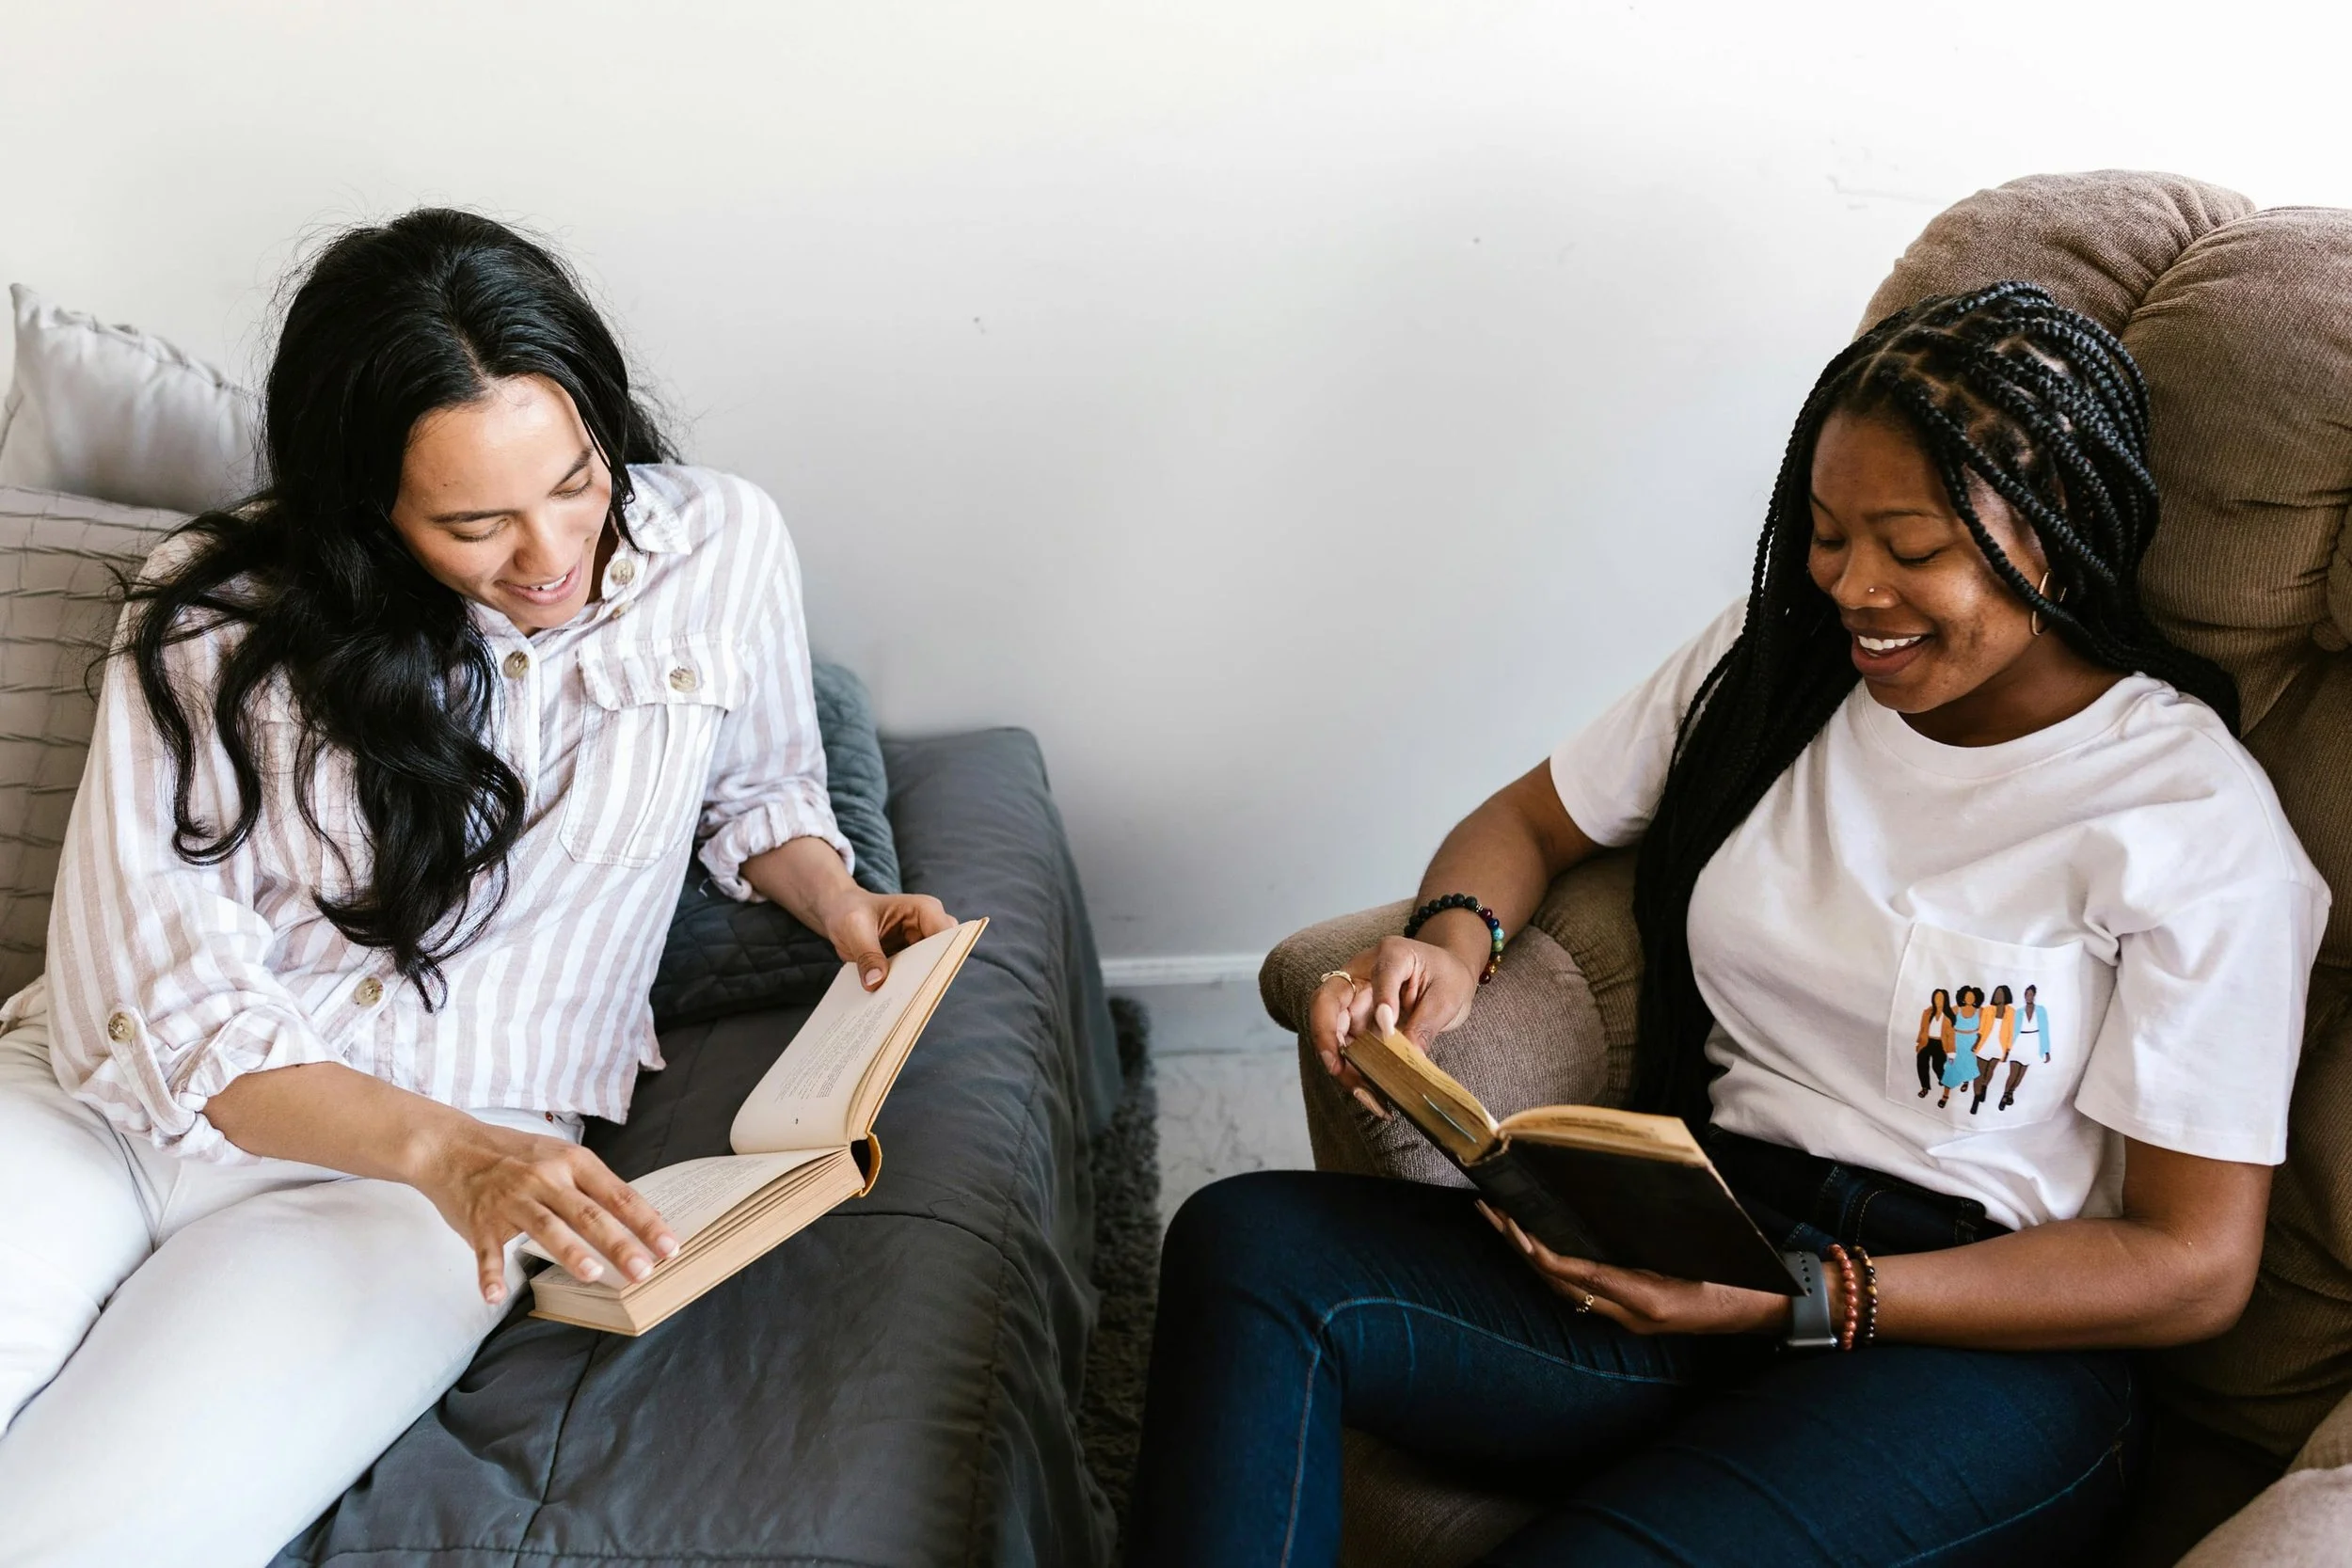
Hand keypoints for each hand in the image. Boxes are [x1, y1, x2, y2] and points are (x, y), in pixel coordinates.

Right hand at [408, 1117, 678, 1304]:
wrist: (452, 1146)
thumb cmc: (516, 1155)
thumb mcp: (559, 1157)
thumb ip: (591, 1185)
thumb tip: (636, 1218)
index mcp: (572, 1162)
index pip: (617, 1195)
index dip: (646, 1222)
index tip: (670, 1247)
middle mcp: (545, 1178)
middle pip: (588, 1214)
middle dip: (618, 1243)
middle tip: (643, 1271)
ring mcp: (512, 1199)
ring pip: (546, 1227)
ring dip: (569, 1252)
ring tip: (593, 1274)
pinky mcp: (480, 1221)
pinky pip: (487, 1250)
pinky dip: (489, 1274)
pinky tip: (496, 1296)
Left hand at [815, 887, 955, 990]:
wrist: (840, 914)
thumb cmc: (849, 910)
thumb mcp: (854, 928)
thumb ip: (867, 954)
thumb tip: (876, 983)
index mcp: (925, 910)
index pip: (946, 936)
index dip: (943, 958)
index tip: (928, 982)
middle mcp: (929, 928)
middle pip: (942, 957)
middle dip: (928, 977)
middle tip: (910, 999)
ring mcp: (921, 946)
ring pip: (929, 972)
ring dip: (915, 986)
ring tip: (896, 1004)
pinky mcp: (910, 962)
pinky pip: (913, 979)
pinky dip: (903, 989)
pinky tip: (888, 1001)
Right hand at [1307, 935, 1478, 1118]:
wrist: (1446, 975)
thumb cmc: (1448, 977)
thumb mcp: (1447, 996)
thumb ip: (1426, 1023)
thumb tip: (1409, 1057)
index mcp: (1392, 954)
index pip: (1380, 975)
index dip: (1382, 1002)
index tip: (1389, 1030)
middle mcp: (1362, 974)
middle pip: (1328, 1001)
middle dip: (1328, 1037)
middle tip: (1338, 1069)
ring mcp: (1355, 998)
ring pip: (1333, 1030)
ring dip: (1341, 1063)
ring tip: (1364, 1093)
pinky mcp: (1356, 1021)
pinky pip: (1347, 1047)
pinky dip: (1353, 1071)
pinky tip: (1370, 1093)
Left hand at [1475, 1202, 1787, 1336]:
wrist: (1765, 1307)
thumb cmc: (1738, 1274)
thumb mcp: (1696, 1253)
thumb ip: (1655, 1238)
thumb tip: (1610, 1204)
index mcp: (1645, 1298)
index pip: (1576, 1274)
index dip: (1539, 1250)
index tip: (1512, 1223)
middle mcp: (1631, 1313)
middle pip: (1559, 1281)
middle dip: (1521, 1247)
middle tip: (1489, 1212)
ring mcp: (1632, 1317)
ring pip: (1567, 1288)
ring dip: (1533, 1256)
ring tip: (1503, 1222)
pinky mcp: (1636, 1312)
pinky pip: (1586, 1290)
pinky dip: (1559, 1266)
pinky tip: (1544, 1243)